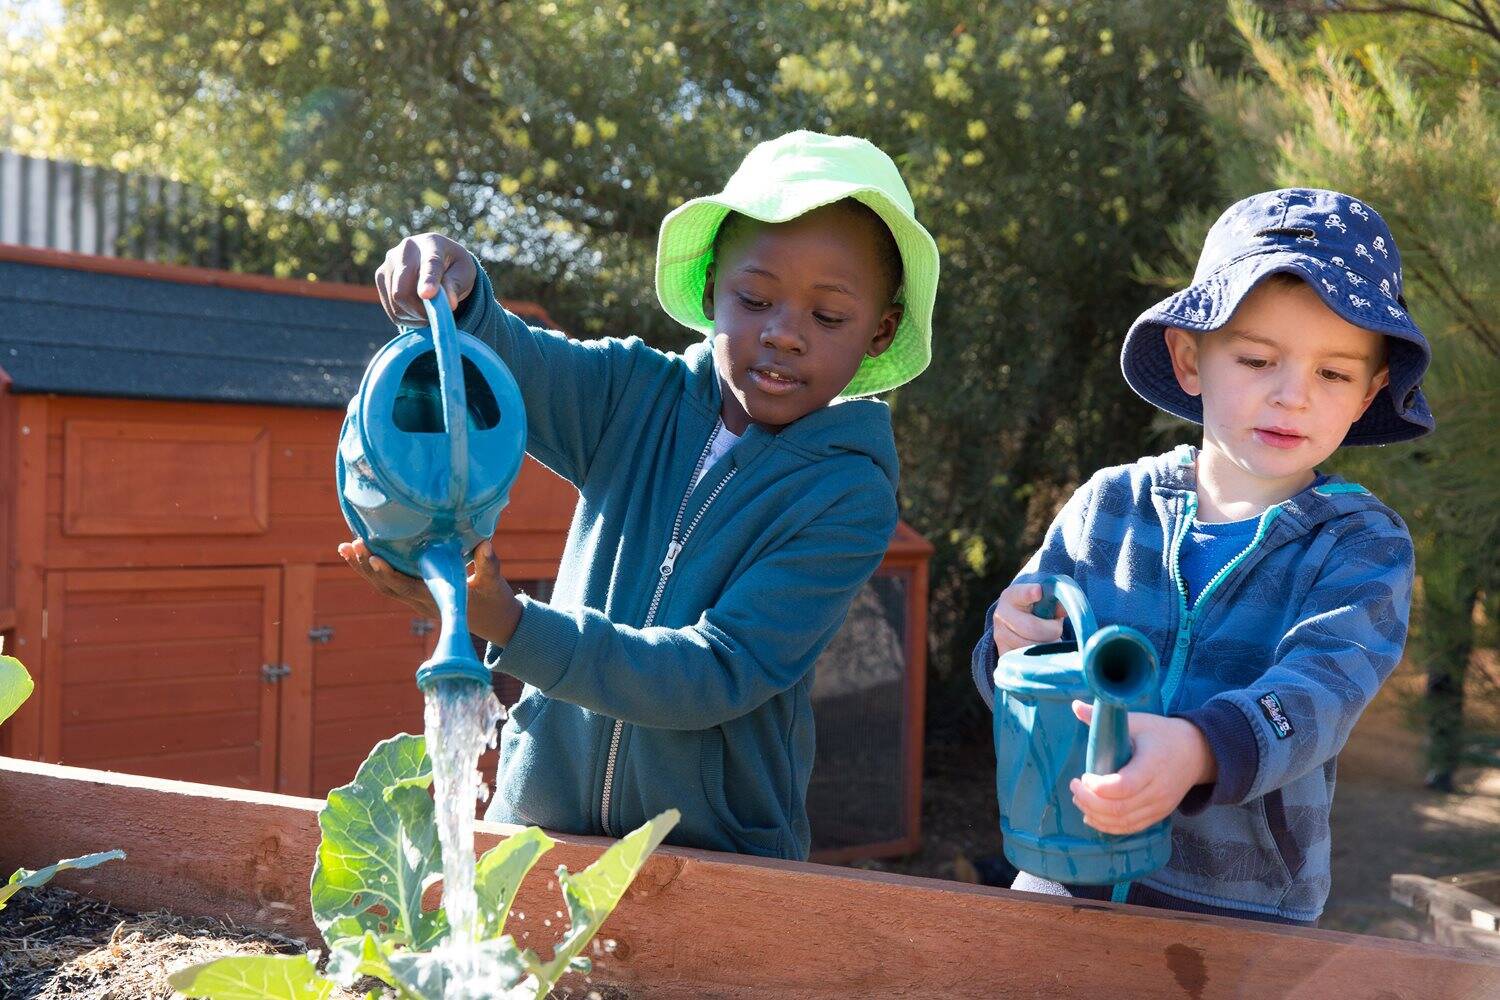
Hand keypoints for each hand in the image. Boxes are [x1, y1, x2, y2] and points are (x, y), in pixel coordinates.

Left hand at [336, 538, 523, 645]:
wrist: (493, 621)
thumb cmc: (494, 599)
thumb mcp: (493, 583)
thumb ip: (489, 565)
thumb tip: (485, 544)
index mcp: (436, 598)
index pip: (406, 587)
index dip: (388, 573)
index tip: (373, 557)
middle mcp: (420, 601)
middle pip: (386, 587)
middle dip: (367, 567)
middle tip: (352, 544)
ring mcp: (415, 599)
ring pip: (383, 586)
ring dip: (363, 568)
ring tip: (345, 548)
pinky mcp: (415, 593)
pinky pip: (389, 583)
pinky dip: (373, 570)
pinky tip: (360, 553)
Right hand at [374, 233, 477, 326]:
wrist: (434, 260)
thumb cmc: (453, 266)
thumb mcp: (464, 272)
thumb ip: (456, 284)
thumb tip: (449, 304)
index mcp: (430, 243)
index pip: (429, 264)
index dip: (428, 281)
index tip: (428, 295)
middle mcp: (403, 250)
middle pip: (402, 290)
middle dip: (420, 310)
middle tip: (435, 316)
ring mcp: (388, 264)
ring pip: (396, 302)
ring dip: (415, 316)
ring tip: (429, 311)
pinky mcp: (380, 278)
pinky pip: (391, 309)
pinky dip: (407, 318)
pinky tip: (417, 312)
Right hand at [991, 582, 1065, 656]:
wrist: (1017, 623)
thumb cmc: (1036, 609)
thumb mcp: (1045, 600)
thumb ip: (1056, 602)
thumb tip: (1065, 609)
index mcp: (1012, 596)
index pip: (1020, 594)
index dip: (1029, 593)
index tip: (1038, 592)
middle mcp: (1001, 616)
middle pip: (1033, 628)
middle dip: (1052, 630)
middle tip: (1056, 629)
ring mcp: (1000, 637)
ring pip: (1033, 648)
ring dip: (1047, 646)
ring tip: (1047, 640)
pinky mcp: (1003, 655)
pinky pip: (1028, 662)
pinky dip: (1040, 659)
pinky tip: (1040, 652)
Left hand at [1068, 700, 1216, 834]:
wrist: (1197, 753)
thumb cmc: (1162, 734)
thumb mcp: (1137, 721)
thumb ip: (1105, 718)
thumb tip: (1075, 706)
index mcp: (1153, 764)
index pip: (1124, 786)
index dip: (1099, 786)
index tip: (1084, 775)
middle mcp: (1158, 789)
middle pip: (1120, 808)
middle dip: (1090, 801)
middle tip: (1075, 787)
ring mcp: (1160, 806)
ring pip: (1123, 821)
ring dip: (1095, 815)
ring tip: (1079, 799)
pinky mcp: (1159, 815)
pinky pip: (1131, 827)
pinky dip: (1109, 826)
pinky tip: (1092, 816)